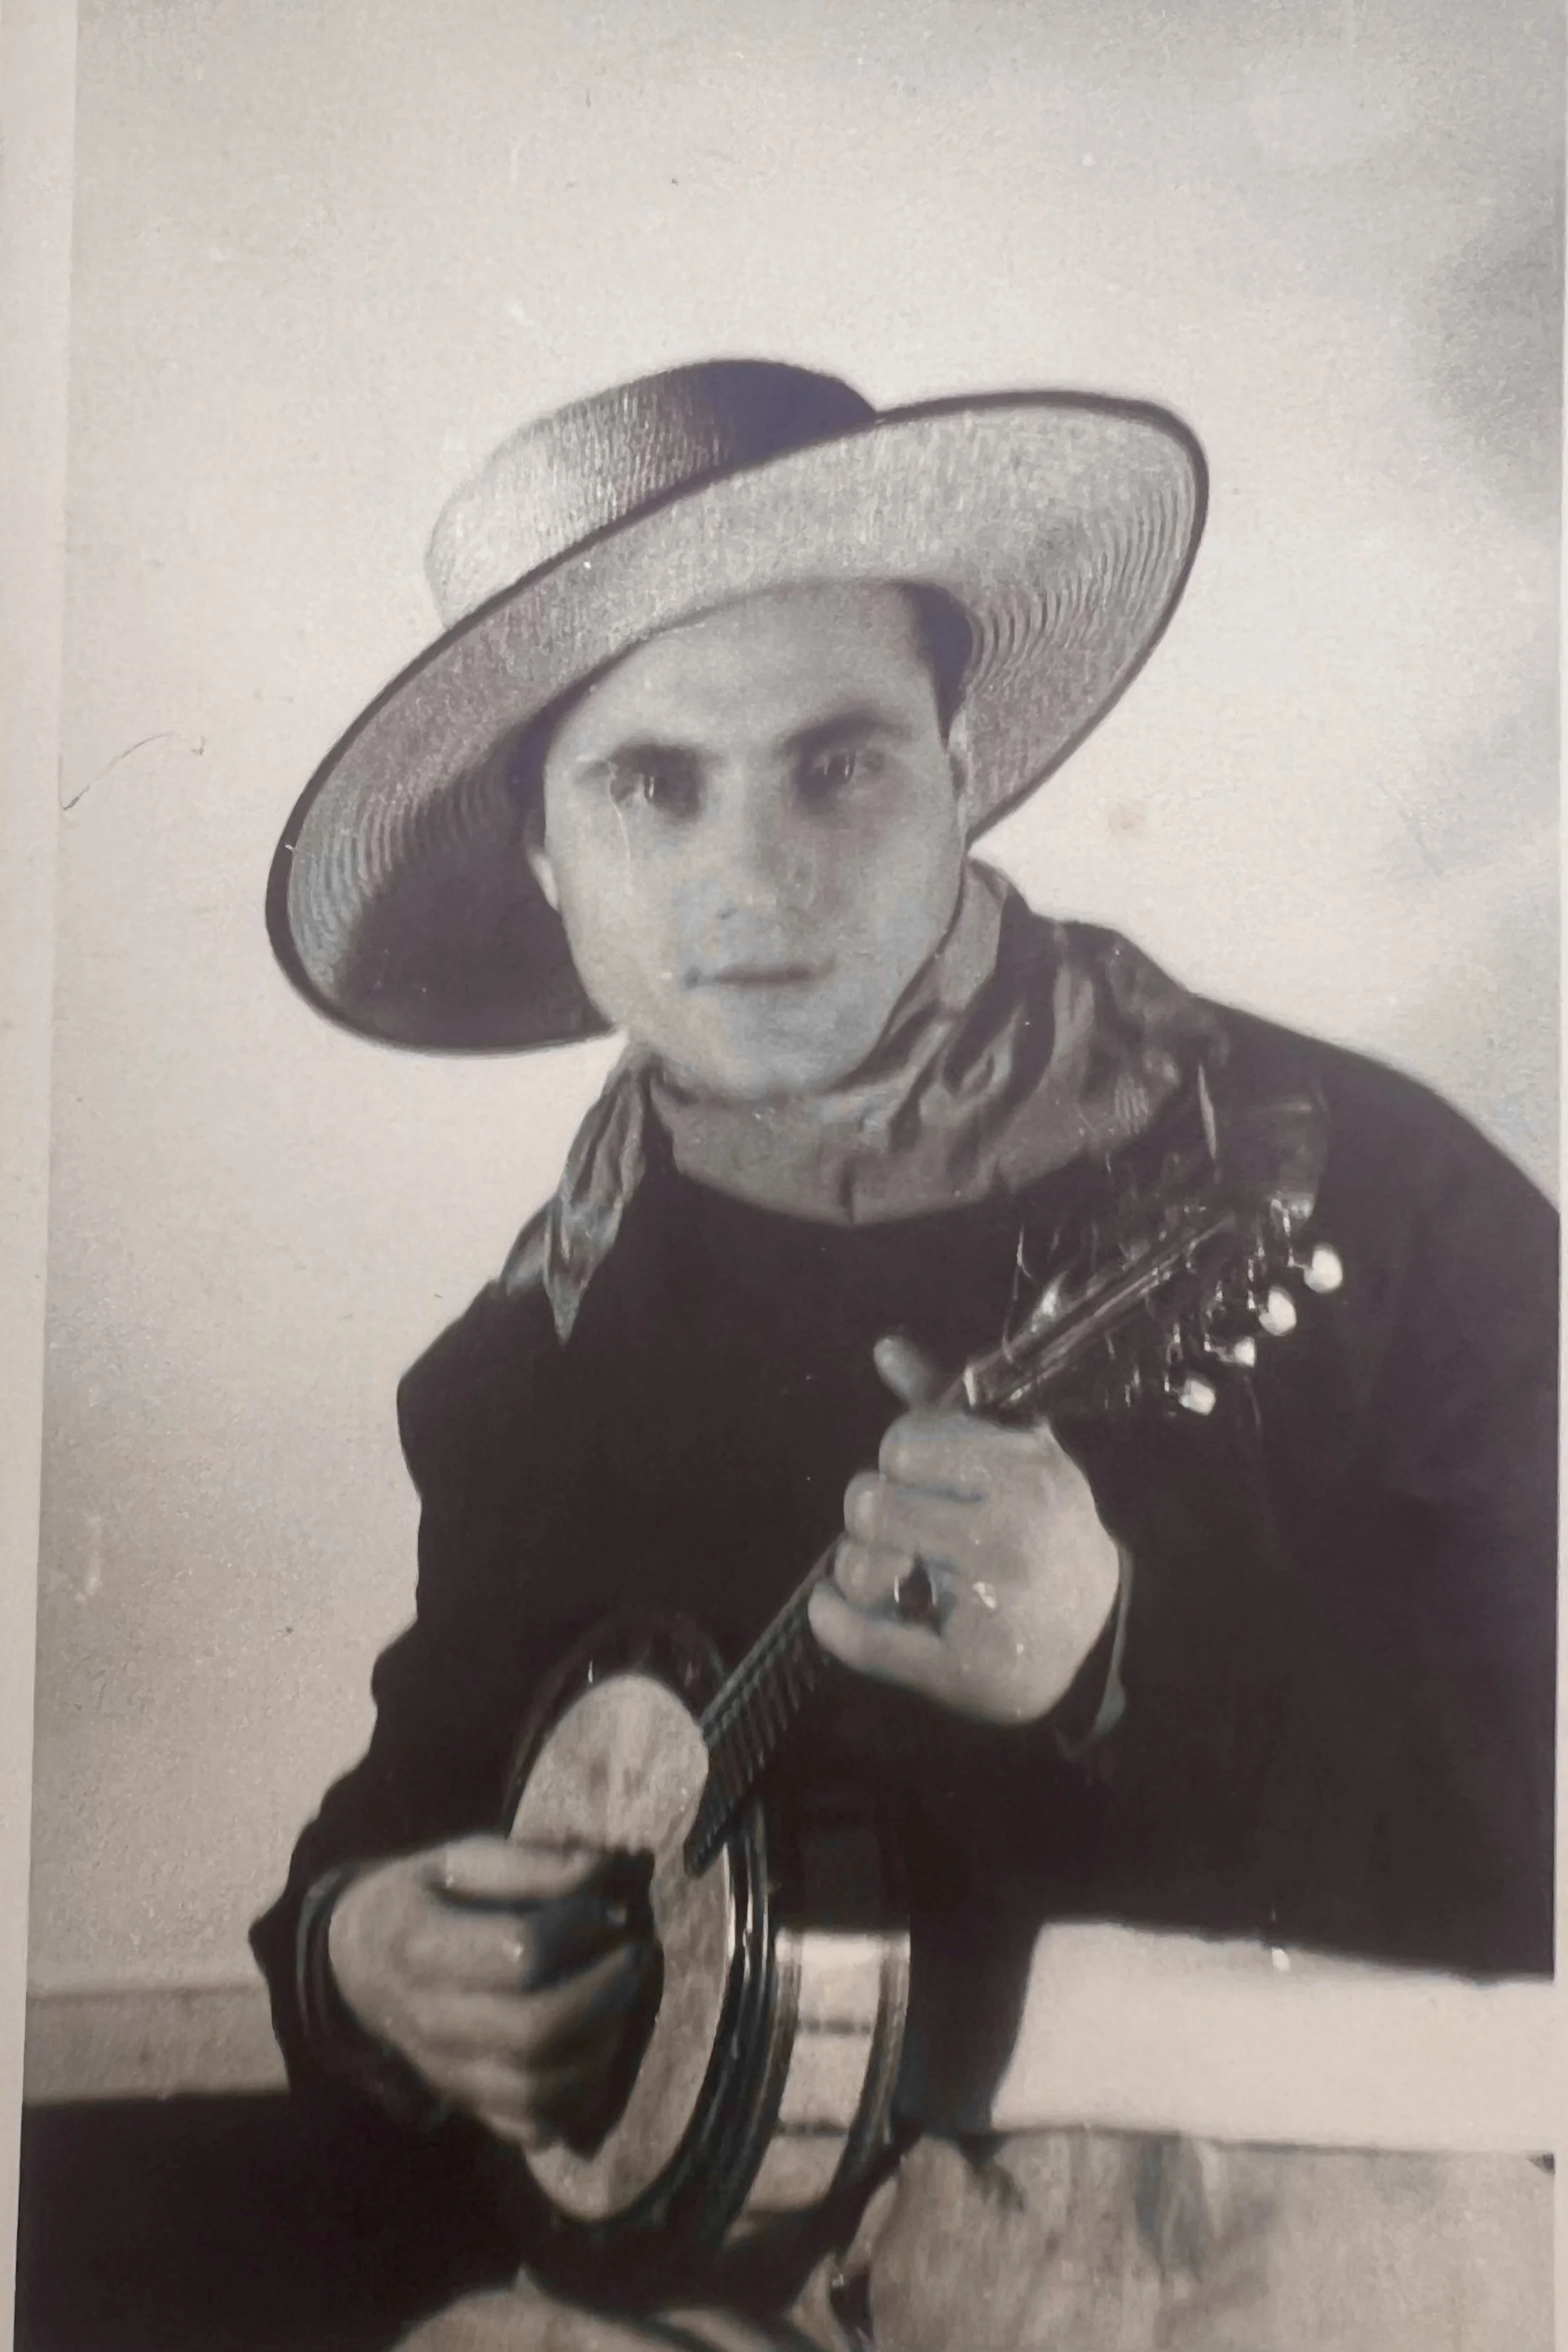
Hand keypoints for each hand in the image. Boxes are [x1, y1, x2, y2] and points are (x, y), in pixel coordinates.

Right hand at [326, 1834, 656, 2150]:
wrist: (357, 1965)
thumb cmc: (422, 1899)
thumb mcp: (459, 1860)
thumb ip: (527, 1864)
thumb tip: (602, 1869)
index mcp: (424, 1946)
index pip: (519, 1954)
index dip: (578, 1930)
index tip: (606, 1907)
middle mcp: (431, 2021)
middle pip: (534, 2031)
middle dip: (604, 1994)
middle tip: (635, 1958)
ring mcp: (446, 2073)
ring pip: (537, 2091)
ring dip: (600, 2048)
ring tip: (622, 2003)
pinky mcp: (466, 2105)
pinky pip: (532, 2126)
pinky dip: (579, 2099)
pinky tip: (597, 2049)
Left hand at [808, 1335, 1120, 1725]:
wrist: (1096, 1634)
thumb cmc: (1042, 1530)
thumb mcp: (1009, 1458)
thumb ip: (944, 1408)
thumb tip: (884, 1348)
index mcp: (1025, 1471)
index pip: (901, 1445)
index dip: (899, 1462)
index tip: (922, 1482)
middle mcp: (1012, 1534)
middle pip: (869, 1502)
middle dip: (873, 1514)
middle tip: (902, 1531)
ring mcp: (990, 1606)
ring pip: (859, 1566)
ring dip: (858, 1568)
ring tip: (893, 1572)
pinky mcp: (967, 1667)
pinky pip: (864, 1639)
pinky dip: (833, 1623)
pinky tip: (829, 1611)